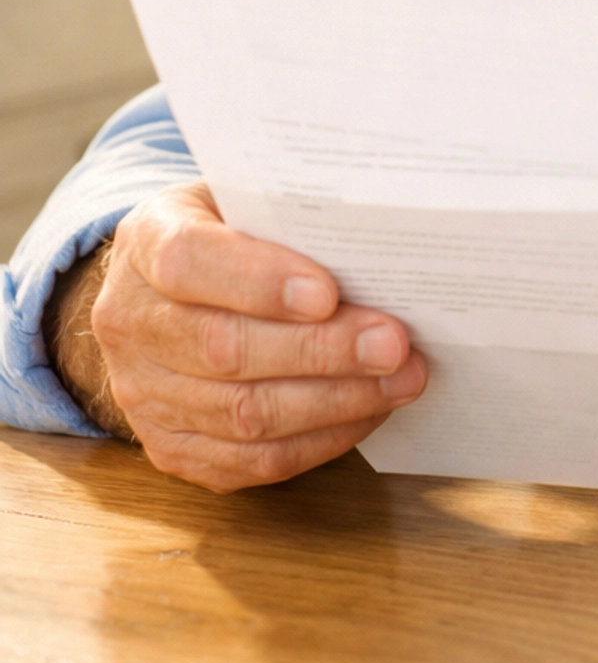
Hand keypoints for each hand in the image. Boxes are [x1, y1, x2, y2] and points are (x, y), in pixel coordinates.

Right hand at [48, 183, 426, 491]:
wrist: (166, 295)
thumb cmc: (228, 236)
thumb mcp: (243, 202)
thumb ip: (291, 220)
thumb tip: (378, 250)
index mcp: (145, 243)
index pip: (189, 261)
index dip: (258, 280)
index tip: (328, 293)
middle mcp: (131, 323)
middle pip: (224, 348)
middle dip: (321, 350)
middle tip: (393, 343)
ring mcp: (142, 394)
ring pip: (243, 414)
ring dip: (335, 401)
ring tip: (401, 379)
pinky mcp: (171, 448)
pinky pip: (252, 460)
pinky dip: (320, 439)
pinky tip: (368, 411)